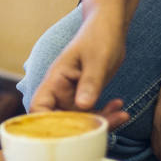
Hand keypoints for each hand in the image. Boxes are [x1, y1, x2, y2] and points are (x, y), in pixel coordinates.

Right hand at [29, 14, 129, 129]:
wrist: (109, 27)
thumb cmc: (99, 37)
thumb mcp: (97, 60)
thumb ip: (90, 82)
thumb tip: (84, 105)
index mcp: (55, 80)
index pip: (39, 107)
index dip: (44, 124)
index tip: (65, 133)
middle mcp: (60, 91)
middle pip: (61, 120)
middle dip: (83, 128)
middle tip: (108, 124)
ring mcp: (73, 94)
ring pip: (80, 119)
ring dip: (100, 121)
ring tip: (122, 115)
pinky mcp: (86, 96)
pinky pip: (93, 112)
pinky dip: (107, 114)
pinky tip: (120, 105)